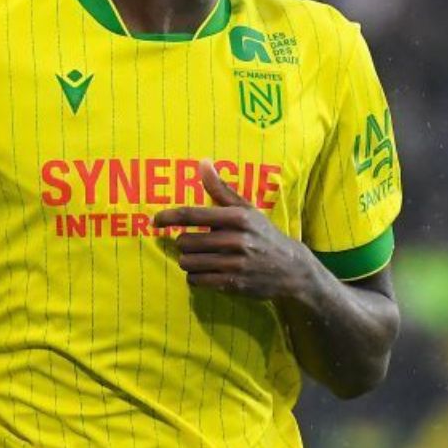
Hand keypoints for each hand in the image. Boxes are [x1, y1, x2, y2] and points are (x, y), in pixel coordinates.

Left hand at [153, 159, 318, 301]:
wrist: (291, 269)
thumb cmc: (264, 235)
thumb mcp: (247, 210)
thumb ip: (221, 190)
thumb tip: (203, 163)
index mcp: (237, 217)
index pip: (192, 215)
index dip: (168, 217)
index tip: (155, 220)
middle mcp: (235, 239)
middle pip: (186, 241)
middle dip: (185, 243)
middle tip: (195, 244)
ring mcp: (234, 264)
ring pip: (189, 263)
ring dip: (189, 262)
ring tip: (200, 259)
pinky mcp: (233, 285)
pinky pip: (198, 281)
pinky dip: (196, 277)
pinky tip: (205, 273)